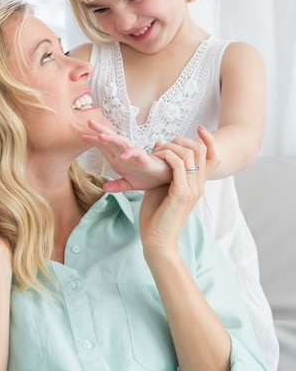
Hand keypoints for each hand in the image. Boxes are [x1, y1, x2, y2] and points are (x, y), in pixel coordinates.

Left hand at [82, 119, 171, 190]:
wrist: (165, 180)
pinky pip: (136, 153)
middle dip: (100, 130)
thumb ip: (117, 185)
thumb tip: (104, 188)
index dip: (94, 140)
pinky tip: (122, 156)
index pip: (104, 147)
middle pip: (111, 139)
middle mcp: (125, 154)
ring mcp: (134, 155)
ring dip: (112, 138)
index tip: (83, 136)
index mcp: (119, 159)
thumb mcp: (129, 184)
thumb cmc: (148, 178)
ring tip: (100, 136)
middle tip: (89, 121)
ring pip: (122, 143)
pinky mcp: (145, 159)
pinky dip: (129, 153)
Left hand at [139, 133, 207, 255]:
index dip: (210, 140)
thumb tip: (159, 146)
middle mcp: (199, 185)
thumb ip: (164, 168)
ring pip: (190, 154)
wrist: (158, 241)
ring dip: (171, 147)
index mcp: (197, 184)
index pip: (213, 157)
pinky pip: (178, 165)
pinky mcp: (182, 193)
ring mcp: (193, 189)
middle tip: (164, 143)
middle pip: (201, 150)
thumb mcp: (161, 186)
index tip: (200, 129)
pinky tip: (156, 158)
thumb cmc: (157, 216)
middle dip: (182, 140)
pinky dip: (167, 156)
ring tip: (157, 151)